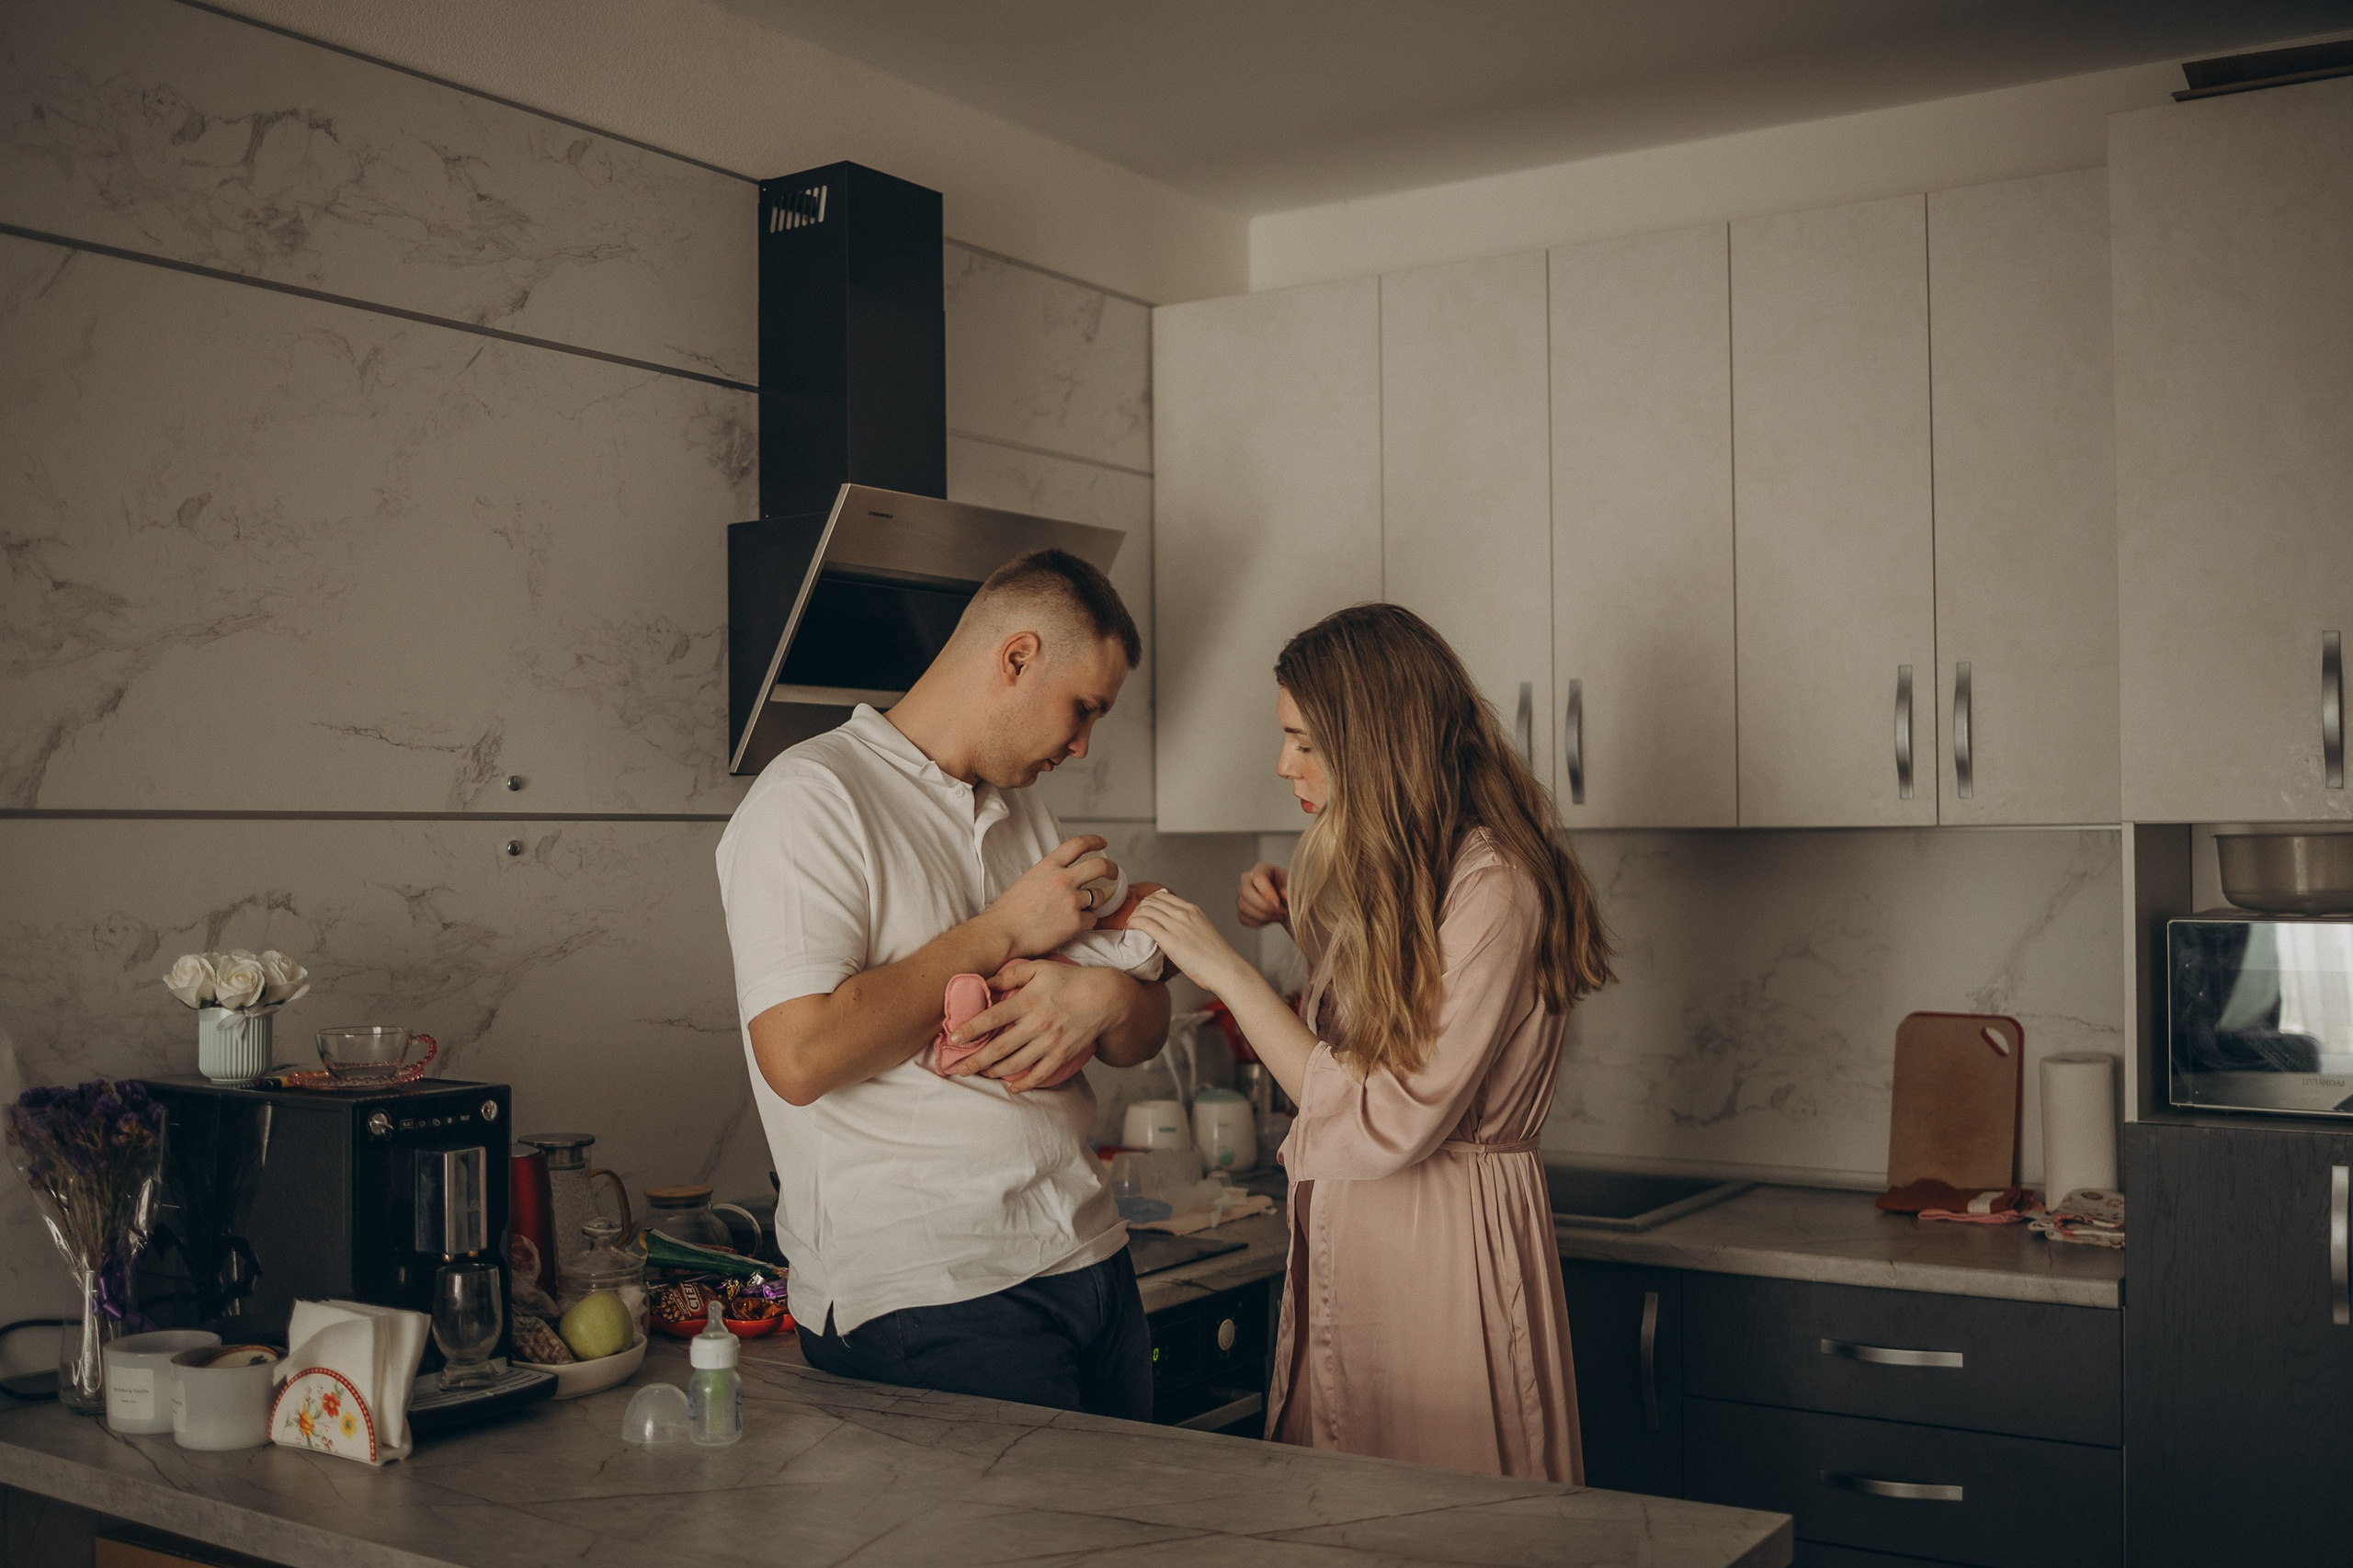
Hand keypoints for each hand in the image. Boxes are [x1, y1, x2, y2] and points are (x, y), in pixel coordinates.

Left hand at [946, 961, 1123, 1092]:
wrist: (1106, 998)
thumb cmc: (1069, 980)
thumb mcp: (1040, 968)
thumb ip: (1011, 974)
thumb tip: (985, 982)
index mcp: (1028, 1001)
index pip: (992, 1017)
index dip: (970, 1029)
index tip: (953, 1038)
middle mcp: (1037, 1024)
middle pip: (999, 1048)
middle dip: (975, 1061)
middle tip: (958, 1069)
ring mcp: (1050, 1042)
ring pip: (1015, 1064)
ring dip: (994, 1072)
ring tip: (980, 1074)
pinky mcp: (1062, 1055)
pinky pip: (1039, 1075)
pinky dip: (1024, 1084)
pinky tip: (1012, 1087)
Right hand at [983, 837, 1117, 957]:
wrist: (1002, 933)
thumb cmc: (1010, 911)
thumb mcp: (1029, 879)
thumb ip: (1050, 874)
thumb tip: (1066, 874)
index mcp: (1049, 866)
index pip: (1078, 844)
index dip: (1095, 841)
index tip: (1103, 843)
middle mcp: (1063, 879)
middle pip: (1100, 865)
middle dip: (1112, 868)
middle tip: (1113, 873)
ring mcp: (1071, 900)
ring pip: (1099, 896)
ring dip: (1096, 902)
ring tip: (1082, 909)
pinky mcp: (1075, 922)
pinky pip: (1092, 919)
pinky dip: (1086, 922)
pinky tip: (1072, 926)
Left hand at [1127, 890, 1252, 998]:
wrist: (1224, 969)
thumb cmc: (1216, 958)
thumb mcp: (1203, 931)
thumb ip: (1189, 926)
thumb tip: (1175, 932)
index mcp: (1193, 910)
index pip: (1162, 896)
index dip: (1148, 902)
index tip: (1142, 911)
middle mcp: (1184, 913)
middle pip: (1151, 901)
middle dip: (1138, 908)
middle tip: (1133, 919)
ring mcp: (1176, 925)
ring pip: (1145, 910)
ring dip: (1133, 915)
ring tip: (1130, 925)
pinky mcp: (1169, 940)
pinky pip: (1144, 923)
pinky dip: (1133, 923)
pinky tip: (1130, 928)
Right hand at [1237, 862, 1288, 930]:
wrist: (1291, 906)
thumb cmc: (1294, 894)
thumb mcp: (1297, 890)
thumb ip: (1291, 890)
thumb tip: (1282, 892)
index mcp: (1263, 869)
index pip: (1258, 878)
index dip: (1267, 892)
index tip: (1278, 904)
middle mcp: (1248, 879)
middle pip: (1246, 892)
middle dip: (1264, 906)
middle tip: (1281, 912)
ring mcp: (1242, 894)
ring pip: (1243, 906)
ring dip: (1263, 916)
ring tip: (1279, 916)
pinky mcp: (1241, 909)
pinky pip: (1243, 918)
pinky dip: (1258, 922)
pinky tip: (1270, 919)